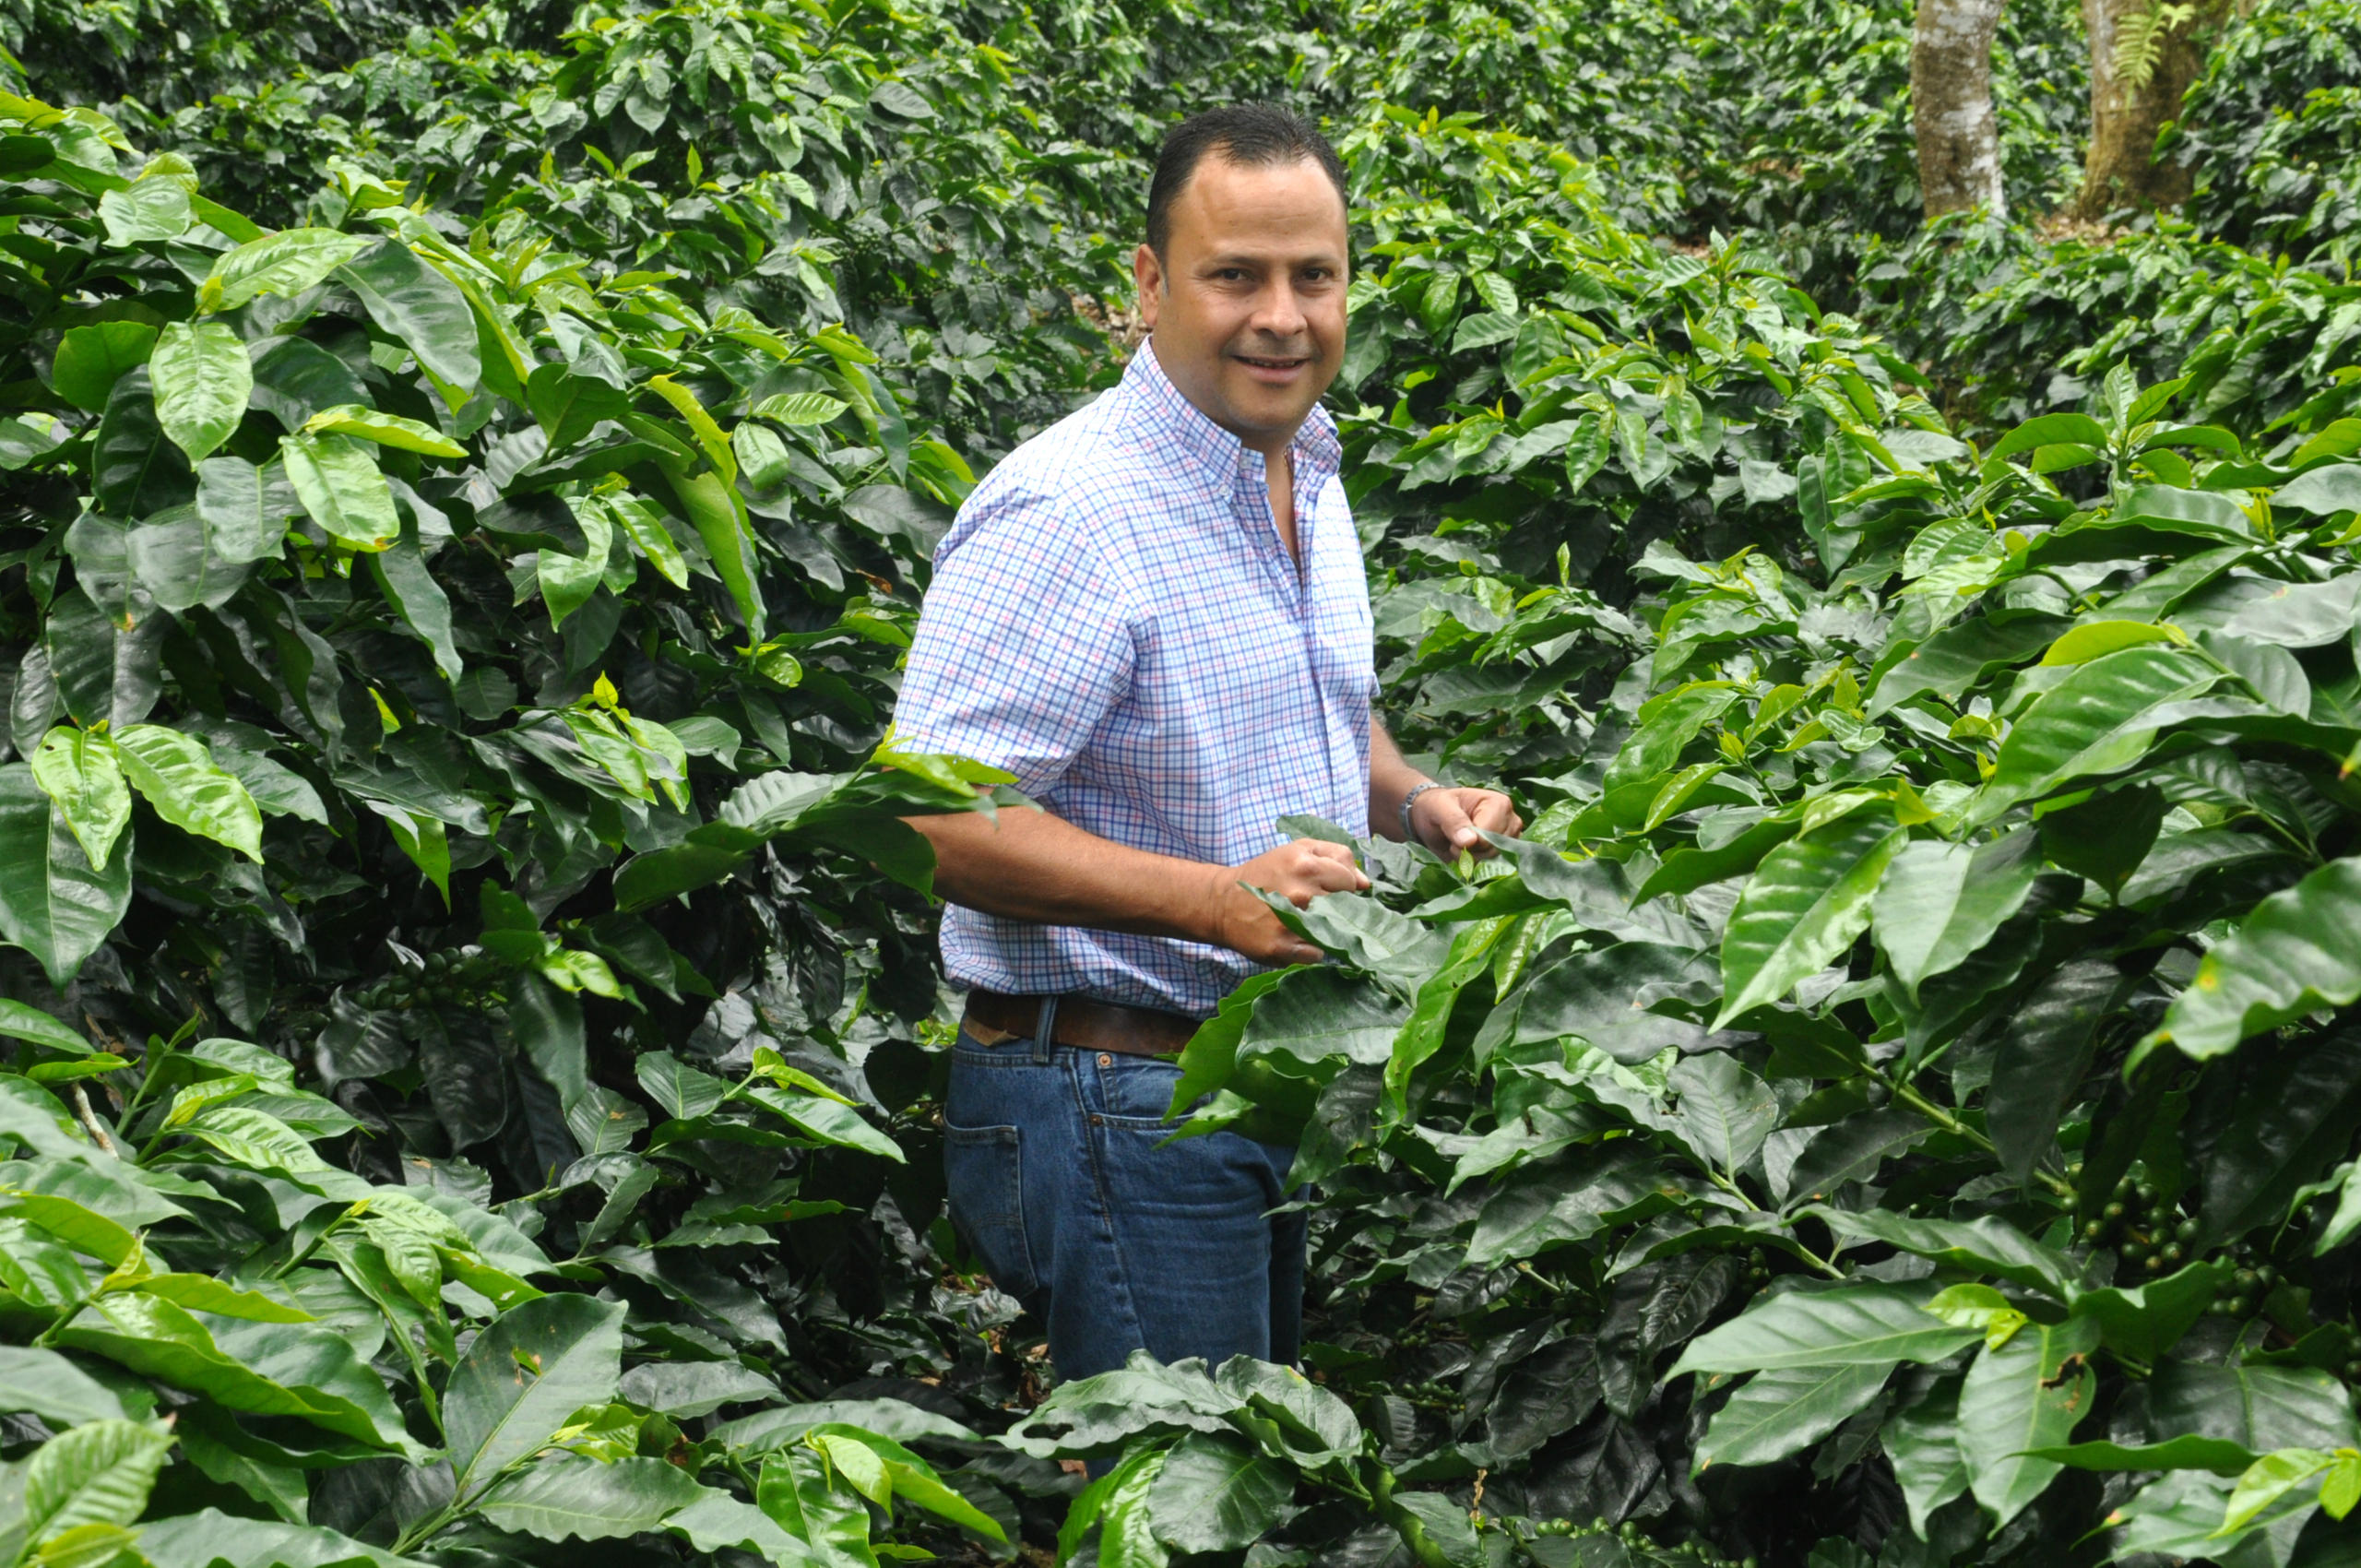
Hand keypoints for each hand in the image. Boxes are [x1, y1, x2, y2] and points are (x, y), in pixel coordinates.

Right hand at [1201, 837, 1370, 964]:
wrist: (1222, 903)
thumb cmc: (1268, 874)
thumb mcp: (1298, 850)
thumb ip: (1336, 856)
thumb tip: (1366, 883)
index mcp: (1306, 865)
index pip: (1352, 882)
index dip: (1345, 887)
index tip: (1330, 890)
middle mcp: (1300, 893)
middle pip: (1346, 909)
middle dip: (1338, 909)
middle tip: (1317, 908)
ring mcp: (1291, 923)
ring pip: (1334, 933)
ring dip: (1326, 930)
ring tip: (1307, 923)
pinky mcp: (1281, 948)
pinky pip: (1317, 955)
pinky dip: (1311, 949)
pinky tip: (1296, 939)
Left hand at [1407, 786, 1522, 858]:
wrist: (1434, 819)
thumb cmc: (1437, 807)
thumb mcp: (1438, 808)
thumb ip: (1453, 821)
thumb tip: (1470, 841)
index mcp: (1499, 803)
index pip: (1489, 835)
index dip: (1468, 842)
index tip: (1453, 834)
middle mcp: (1511, 821)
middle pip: (1493, 850)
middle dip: (1469, 852)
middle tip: (1454, 841)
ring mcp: (1510, 839)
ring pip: (1493, 862)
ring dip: (1470, 860)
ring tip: (1460, 846)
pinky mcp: (1505, 854)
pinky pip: (1492, 869)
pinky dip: (1475, 866)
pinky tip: (1467, 854)